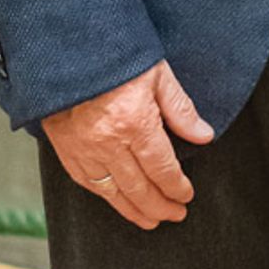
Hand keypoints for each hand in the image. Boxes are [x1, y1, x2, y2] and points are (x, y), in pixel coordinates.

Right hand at [43, 62, 214, 227]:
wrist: (66, 49)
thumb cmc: (114, 56)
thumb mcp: (157, 74)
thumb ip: (180, 109)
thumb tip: (203, 136)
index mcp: (134, 123)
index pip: (162, 169)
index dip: (176, 187)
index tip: (186, 195)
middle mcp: (107, 142)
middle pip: (139, 189)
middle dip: (160, 206)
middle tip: (175, 214)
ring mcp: (83, 149)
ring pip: (113, 193)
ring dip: (134, 211)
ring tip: (150, 220)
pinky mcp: (65, 149)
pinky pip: (88, 183)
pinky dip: (106, 197)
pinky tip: (118, 201)